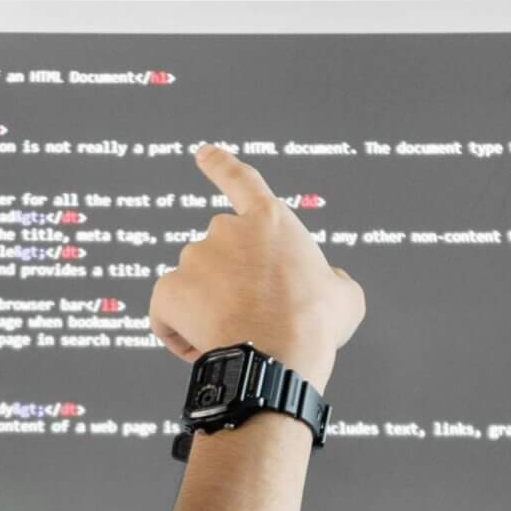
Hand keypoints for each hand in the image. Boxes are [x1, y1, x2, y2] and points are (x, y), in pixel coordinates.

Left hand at [148, 144, 364, 386]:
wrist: (280, 356)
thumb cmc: (316, 326)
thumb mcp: (344, 296)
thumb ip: (331, 280)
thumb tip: (328, 281)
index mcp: (271, 220)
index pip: (241, 180)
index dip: (220, 165)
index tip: (202, 153)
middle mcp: (225, 229)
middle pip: (219, 256)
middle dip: (229, 285)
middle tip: (255, 318)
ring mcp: (194, 257)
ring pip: (194, 288)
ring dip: (208, 312)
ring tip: (237, 339)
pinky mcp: (169, 289)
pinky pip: (166, 314)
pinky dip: (179, 333)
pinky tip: (203, 350)